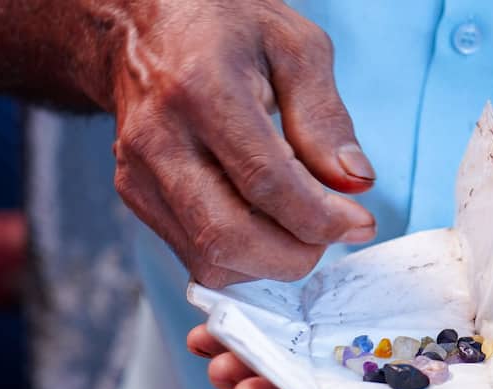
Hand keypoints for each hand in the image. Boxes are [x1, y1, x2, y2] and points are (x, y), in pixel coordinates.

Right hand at [101, 0, 376, 286]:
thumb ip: (325, 118)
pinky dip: (240, 256)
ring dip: (268, 261)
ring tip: (298, 222)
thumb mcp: (294, 46)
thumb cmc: (223, 26)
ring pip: (210, 260)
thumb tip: (354, 183)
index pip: (266, 183)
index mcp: (202, 88)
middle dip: (295, 256)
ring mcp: (138, 171)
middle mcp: (159, 137)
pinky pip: (194, 253)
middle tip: (330, 233)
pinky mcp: (134, 193)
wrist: (144, 23)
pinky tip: (264, 221)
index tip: (359, 223)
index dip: (320, 219)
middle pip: (229, 237)